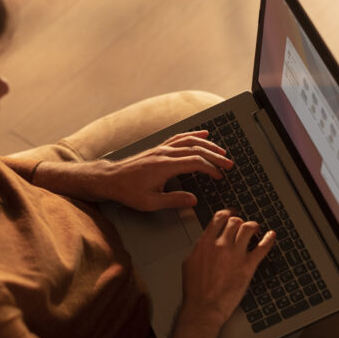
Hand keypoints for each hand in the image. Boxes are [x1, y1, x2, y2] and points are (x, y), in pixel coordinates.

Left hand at [98, 131, 232, 210]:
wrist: (110, 179)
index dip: (210, 169)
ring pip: (189, 141)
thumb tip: (193, 200)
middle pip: (196, 149)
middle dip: (215, 156)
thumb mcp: (150, 203)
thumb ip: (173, 201)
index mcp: (164, 166)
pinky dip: (193, 135)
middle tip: (229, 163)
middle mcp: (164, 154)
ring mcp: (161, 149)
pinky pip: (179, 138)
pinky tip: (202, 134)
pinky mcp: (158, 148)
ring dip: (207, 145)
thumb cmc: (128, 191)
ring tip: (221, 150)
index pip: (195, 162)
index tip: (219, 176)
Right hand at [181, 210, 276, 324]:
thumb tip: (205, 243)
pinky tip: (271, 236)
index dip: (227, 213)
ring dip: (253, 226)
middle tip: (242, 223)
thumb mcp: (189, 263)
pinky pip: (263, 248)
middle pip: (235, 222)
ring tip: (255, 228)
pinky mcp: (248, 266)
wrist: (204, 307)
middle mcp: (221, 245)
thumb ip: (200, 249)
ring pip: (248, 229)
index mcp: (205, 243)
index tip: (231, 214)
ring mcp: (236, 255)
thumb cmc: (195, 290)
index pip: (219, 218)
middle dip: (239, 221)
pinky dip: (269, 239)